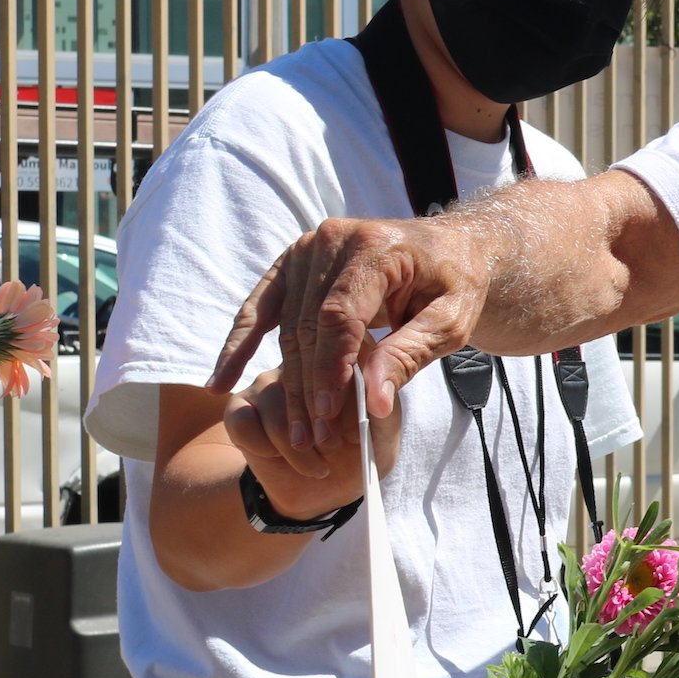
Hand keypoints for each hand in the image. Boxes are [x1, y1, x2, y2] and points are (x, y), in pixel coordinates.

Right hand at [208, 216, 488, 464]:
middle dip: (311, 386)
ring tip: (296, 432)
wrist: (451, 250)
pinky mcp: (292, 263)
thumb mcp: (451, 322)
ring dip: (287, 381)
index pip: (339, 317)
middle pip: (307, 325)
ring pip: (285, 326)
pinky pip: (260, 307)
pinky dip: (240, 344)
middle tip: (316, 438)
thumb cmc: (457, 285)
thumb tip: (372, 404)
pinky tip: (221, 381)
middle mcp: (332, 239)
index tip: (330, 413)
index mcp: (374, 247)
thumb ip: (409, 356)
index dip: (331, 368)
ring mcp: (306, 248)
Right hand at [222, 367, 401, 519]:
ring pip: (273, 398)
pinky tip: (279, 456)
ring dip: (295, 442)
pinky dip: (264, 446)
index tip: (339, 419)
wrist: (330, 489)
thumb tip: (375, 391)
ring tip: (318, 464)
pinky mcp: (242, 402)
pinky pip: (242, 418)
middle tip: (334, 448)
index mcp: (347, 351)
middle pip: (302, 374)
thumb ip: (386, 408)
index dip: (337, 386)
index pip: (337, 348)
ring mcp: (270, 378)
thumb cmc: (366, 450)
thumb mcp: (386, 432)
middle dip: (317, 420)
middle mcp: (304, 355)